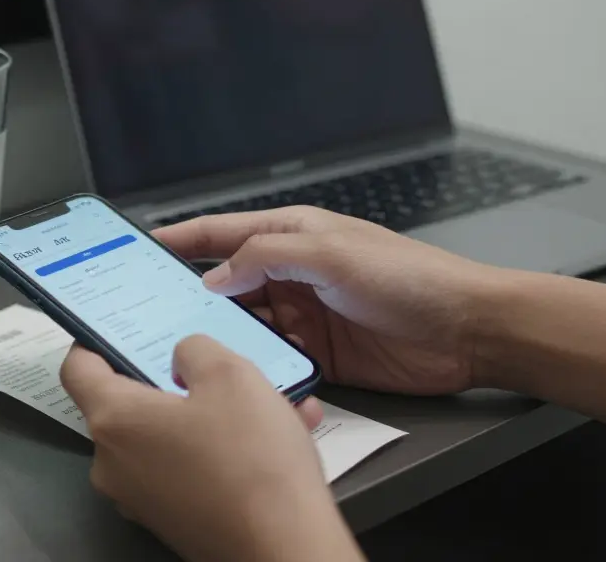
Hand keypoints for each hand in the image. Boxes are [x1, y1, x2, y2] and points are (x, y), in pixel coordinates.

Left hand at [61, 337, 360, 561]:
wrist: (284, 549)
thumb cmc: (249, 453)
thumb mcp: (231, 374)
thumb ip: (195, 350)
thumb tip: (180, 360)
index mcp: (114, 421)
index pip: (78, 370)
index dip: (94, 342)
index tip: (123, 329)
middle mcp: (113, 464)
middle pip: (131, 406)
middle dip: (176, 381)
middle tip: (216, 365)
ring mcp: (140, 500)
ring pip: (171, 438)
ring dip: (214, 416)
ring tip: (272, 400)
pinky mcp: (173, 523)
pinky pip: (192, 470)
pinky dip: (225, 451)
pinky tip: (280, 437)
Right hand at [155, 206, 497, 395]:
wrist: (466, 330)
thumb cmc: (411, 278)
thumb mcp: (329, 254)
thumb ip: (265, 258)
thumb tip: (214, 276)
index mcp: (292, 235)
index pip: (221, 233)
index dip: (179, 239)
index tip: (139, 247)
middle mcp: (292, 274)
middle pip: (224, 284)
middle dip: (189, 297)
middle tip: (150, 312)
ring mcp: (303, 316)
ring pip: (242, 326)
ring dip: (221, 336)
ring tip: (188, 347)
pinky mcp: (316, 355)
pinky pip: (270, 360)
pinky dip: (252, 366)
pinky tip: (236, 373)